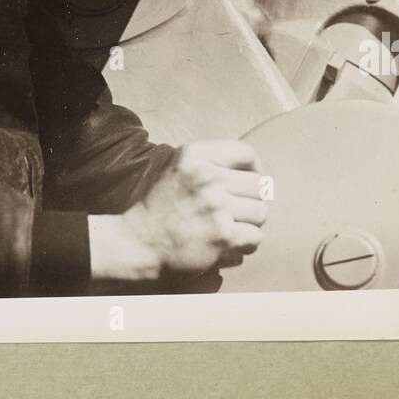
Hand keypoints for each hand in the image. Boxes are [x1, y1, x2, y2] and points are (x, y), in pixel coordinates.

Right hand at [88, 141, 268, 281]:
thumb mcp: (178, 168)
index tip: (248, 183)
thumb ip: (210, 161)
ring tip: (232, 228)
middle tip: (238, 212)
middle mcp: (207, 176)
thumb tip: (255, 168)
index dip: (254, 168)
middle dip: (252, 201)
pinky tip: (229, 245)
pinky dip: (246, 245)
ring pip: (261, 212)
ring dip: (250, 224)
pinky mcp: (223, 235)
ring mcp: (216, 205)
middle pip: (260, 185)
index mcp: (195, 155)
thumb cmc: (161, 207)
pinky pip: (255, 237)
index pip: (245, 152)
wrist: (137, 242)